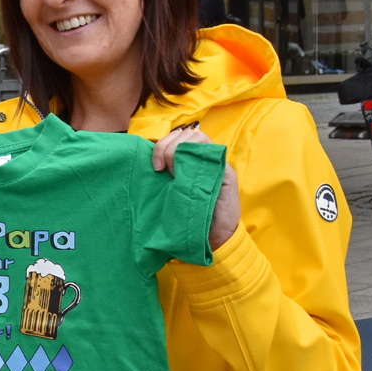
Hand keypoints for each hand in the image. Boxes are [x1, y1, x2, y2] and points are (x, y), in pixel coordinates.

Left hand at [153, 127, 240, 250]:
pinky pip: (212, 151)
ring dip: (180, 149)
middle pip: (184, 133)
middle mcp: (202, 158)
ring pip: (197, 136)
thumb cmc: (189, 215)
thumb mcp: (172, 192)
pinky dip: (197, 155)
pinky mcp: (226, 171)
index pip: (175, 137)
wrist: (213, 236)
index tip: (155, 166)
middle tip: (160, 168)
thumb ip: (165, 176)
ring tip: (174, 172)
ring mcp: (215, 162)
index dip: (161, 144)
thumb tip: (145, 164)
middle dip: (167, 146)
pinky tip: (188, 172)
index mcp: (187, 160)